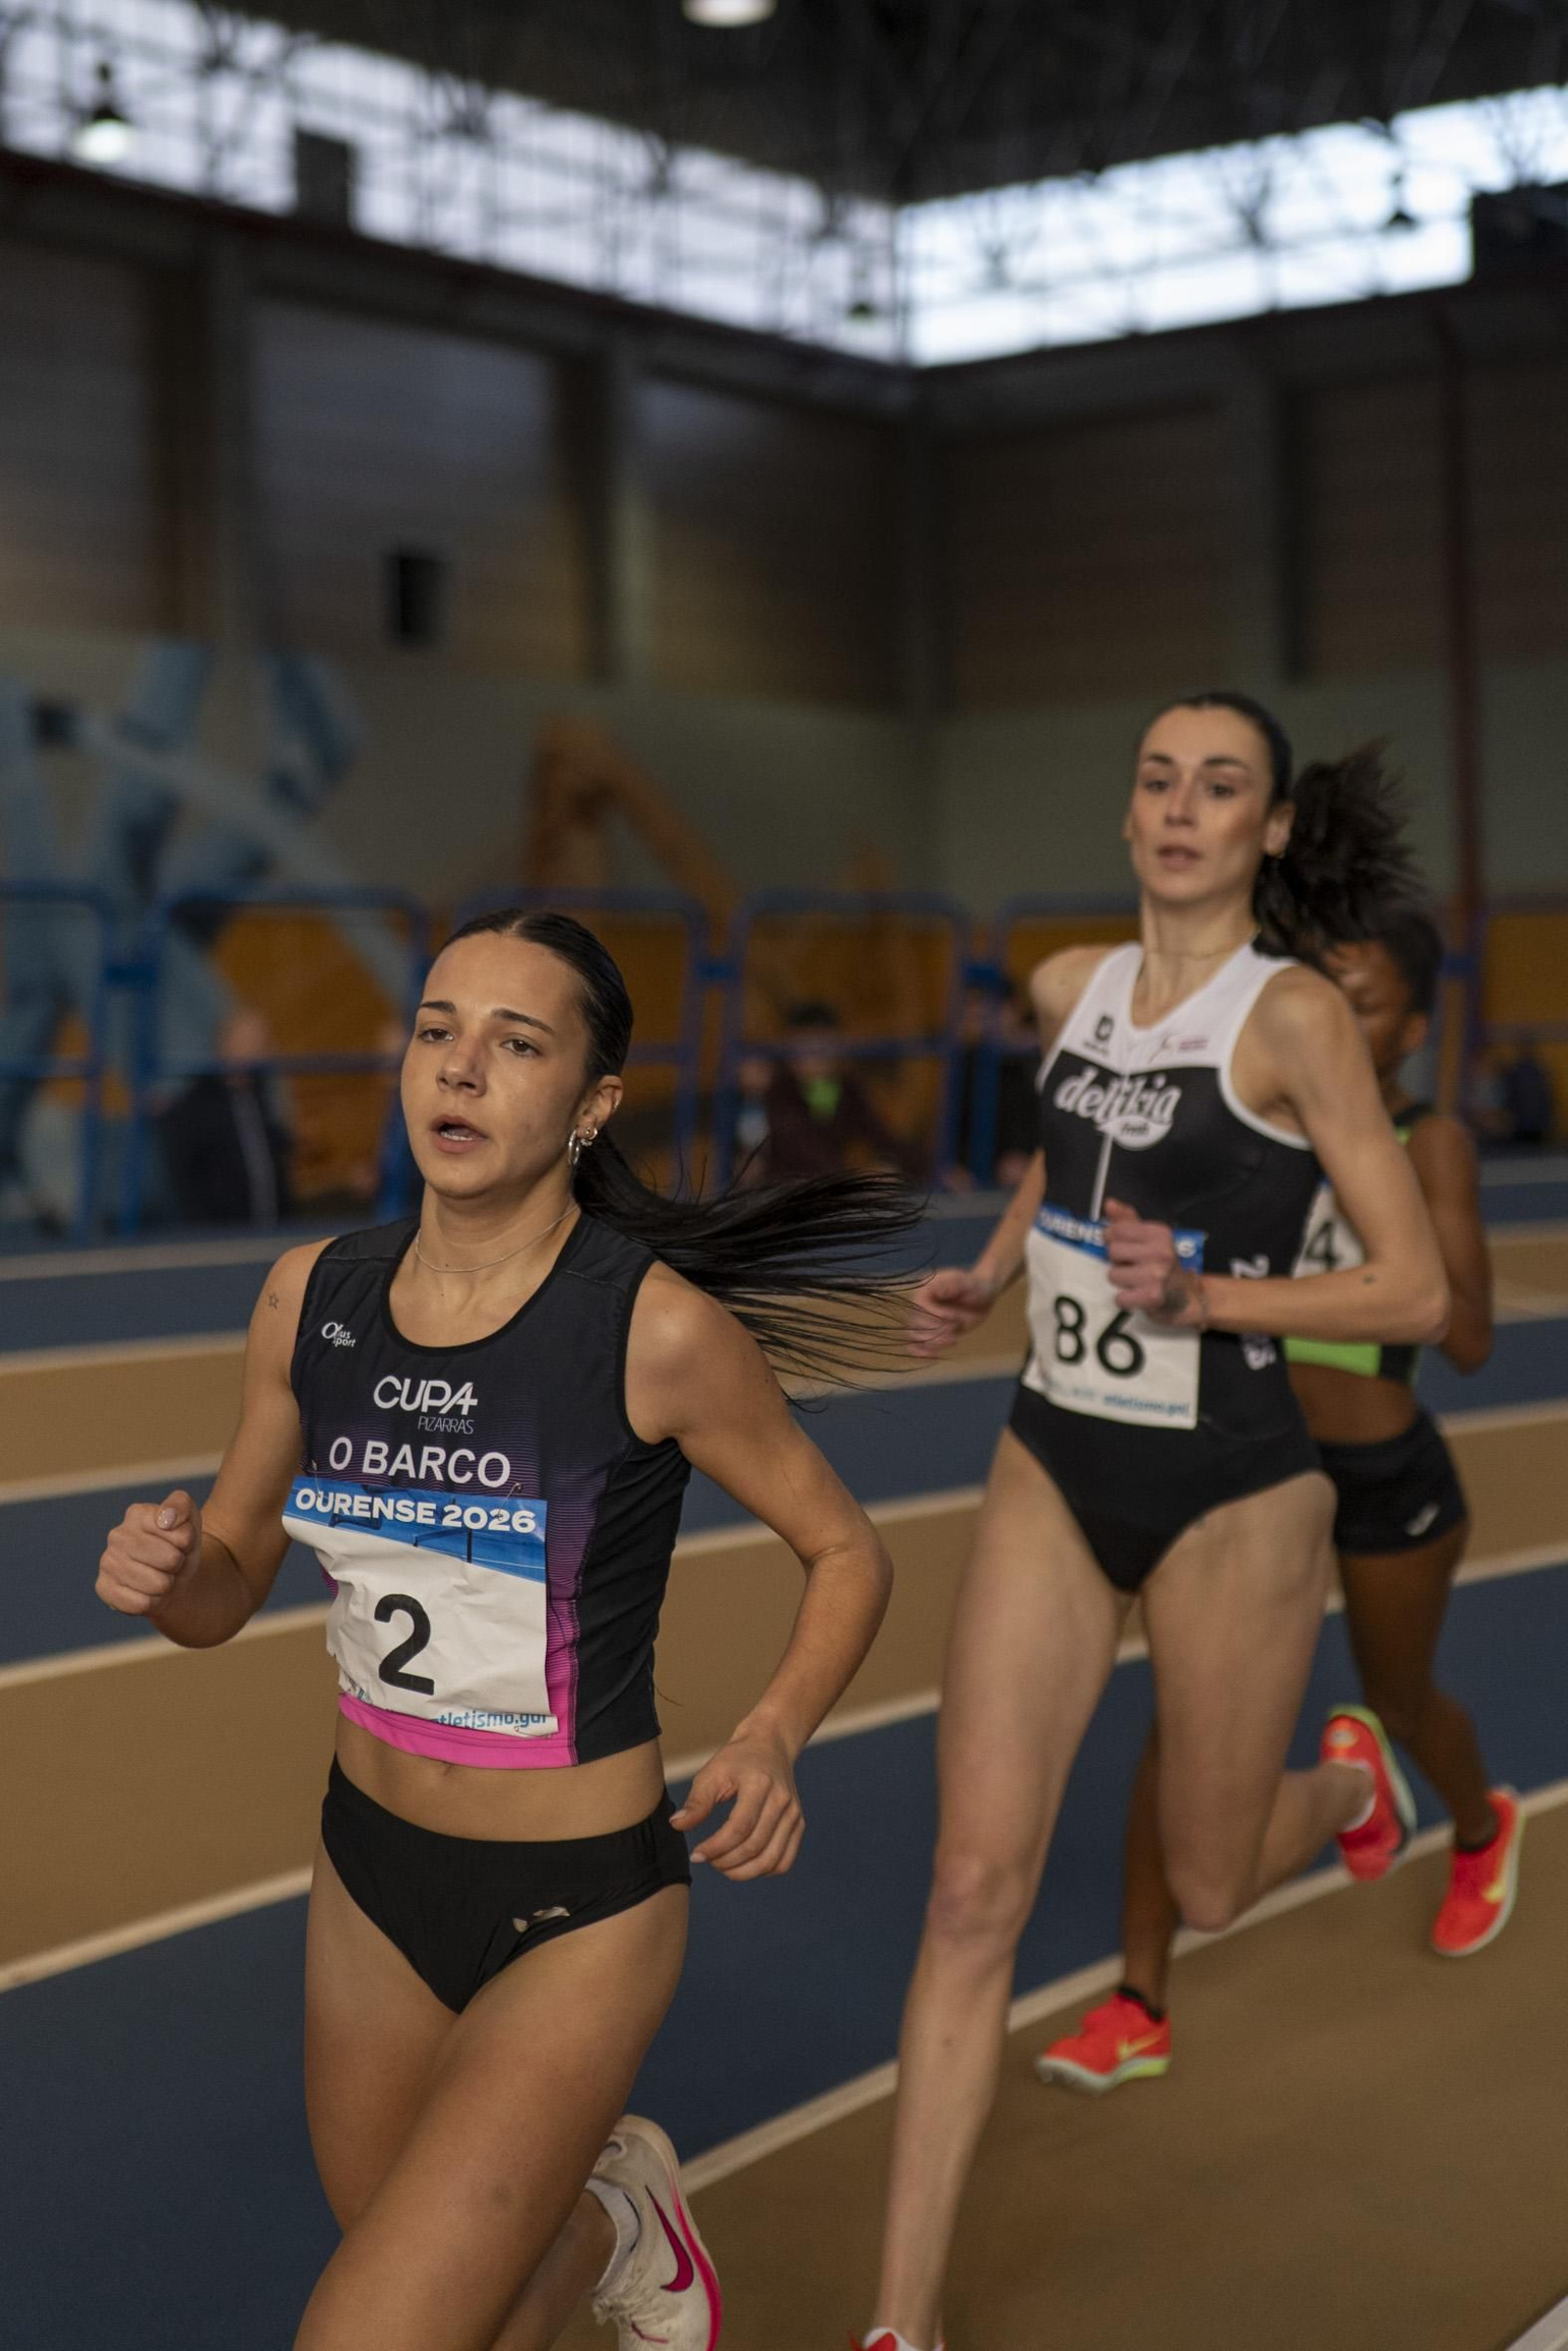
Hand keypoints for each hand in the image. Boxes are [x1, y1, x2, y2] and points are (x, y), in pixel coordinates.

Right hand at [97, 1490, 203, 1617]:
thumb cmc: (179, 1545)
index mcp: (138, 1514)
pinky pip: (141, 1603)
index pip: (180, 1534)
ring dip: (167, 1584)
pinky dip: (152, 1602)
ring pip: (158, 1584)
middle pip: (170, 1559)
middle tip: (171, 1561)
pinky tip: (147, 1592)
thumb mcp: (190, 1519)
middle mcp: (117, 1535)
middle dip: (177, 1564)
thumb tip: (166, 1518)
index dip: (187, 1542)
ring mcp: (107, 1562)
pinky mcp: (103, 1588)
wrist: (170, 1576)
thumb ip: (181, 1505)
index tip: (181, 1540)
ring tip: (160, 1575)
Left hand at [669, 1729, 803, 1879]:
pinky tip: (743, 1865)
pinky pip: (784, 1861)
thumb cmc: (736, 1760)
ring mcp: (794, 1814)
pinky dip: (763, 1870)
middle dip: (726, 1862)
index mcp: (760, 1784)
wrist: (769, 1745)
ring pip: (771, 1860)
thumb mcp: (711, 1772)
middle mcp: (782, 1800)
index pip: (740, 1828)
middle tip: (707, 1861)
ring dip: (744, 1872)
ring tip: (723, 1867)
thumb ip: (696, 1801)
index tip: (696, 1855)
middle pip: (755, 1847)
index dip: (716, 1847)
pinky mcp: (798, 1824)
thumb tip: (677, 1825)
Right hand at [907, 1266, 995, 1358]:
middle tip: (955, 1328)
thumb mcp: (966, 1282)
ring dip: (934, 1342)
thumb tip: (936, 1289)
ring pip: (917, 1336)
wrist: (983, 1297)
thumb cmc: (975, 1286)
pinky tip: (933, 1355)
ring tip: (953, 1339)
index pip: (919, 1305)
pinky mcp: (932, 1332)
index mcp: (927, 1290)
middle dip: (936, 1330)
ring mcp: (926, 1319)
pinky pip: (920, 1345)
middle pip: (916, 1323)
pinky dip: (923, 1352)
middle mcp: (922, 1305)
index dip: (934, 1315)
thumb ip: (952, 1284)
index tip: (953, 1316)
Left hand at [1103, 1199, 1206, 1327]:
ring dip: (1121, 1281)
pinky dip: (1126, 1300)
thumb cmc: (1163, 1265)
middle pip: (1113, 1251)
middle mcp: (1161, 1251)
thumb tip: (1109, 1203)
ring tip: (1137, 1281)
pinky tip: (1139, 1295)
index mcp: (1160, 1233)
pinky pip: (1120, 1297)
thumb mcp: (1150, 1238)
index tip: (1124, 1247)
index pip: (1116, 1230)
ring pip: (1113, 1275)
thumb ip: (1128, 1220)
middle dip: (1118, 1261)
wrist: (1186, 1297)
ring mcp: (1158, 1274)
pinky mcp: (1153, 1296)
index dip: (1113, 1240)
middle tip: (1134, 1266)